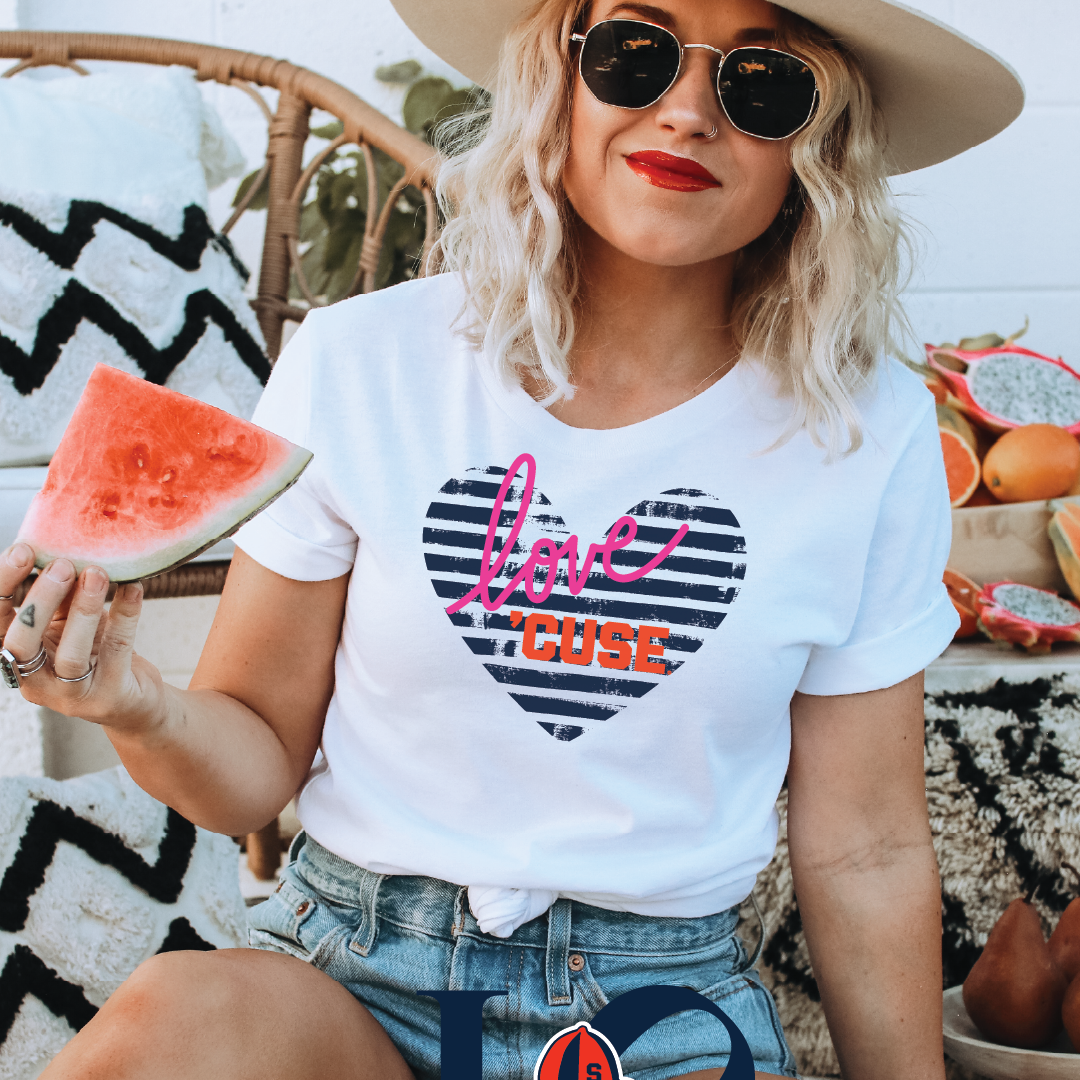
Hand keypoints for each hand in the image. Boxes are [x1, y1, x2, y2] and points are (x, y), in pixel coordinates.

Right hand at [0, 542, 167, 735]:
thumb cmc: (96, 654)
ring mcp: (72, 695)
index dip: (3, 587)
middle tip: (63, 564)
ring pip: (70, 655)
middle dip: (40, 600)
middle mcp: (36, 682)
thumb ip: (61, 598)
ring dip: (84, 609)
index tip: (24, 550)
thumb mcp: (71, 624)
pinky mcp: (109, 695)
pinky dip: (125, 616)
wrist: (136, 701)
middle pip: (21, 643)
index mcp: (17, 657)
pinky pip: (116, 651)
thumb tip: (61, 551)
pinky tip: (133, 588)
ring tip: (97, 573)